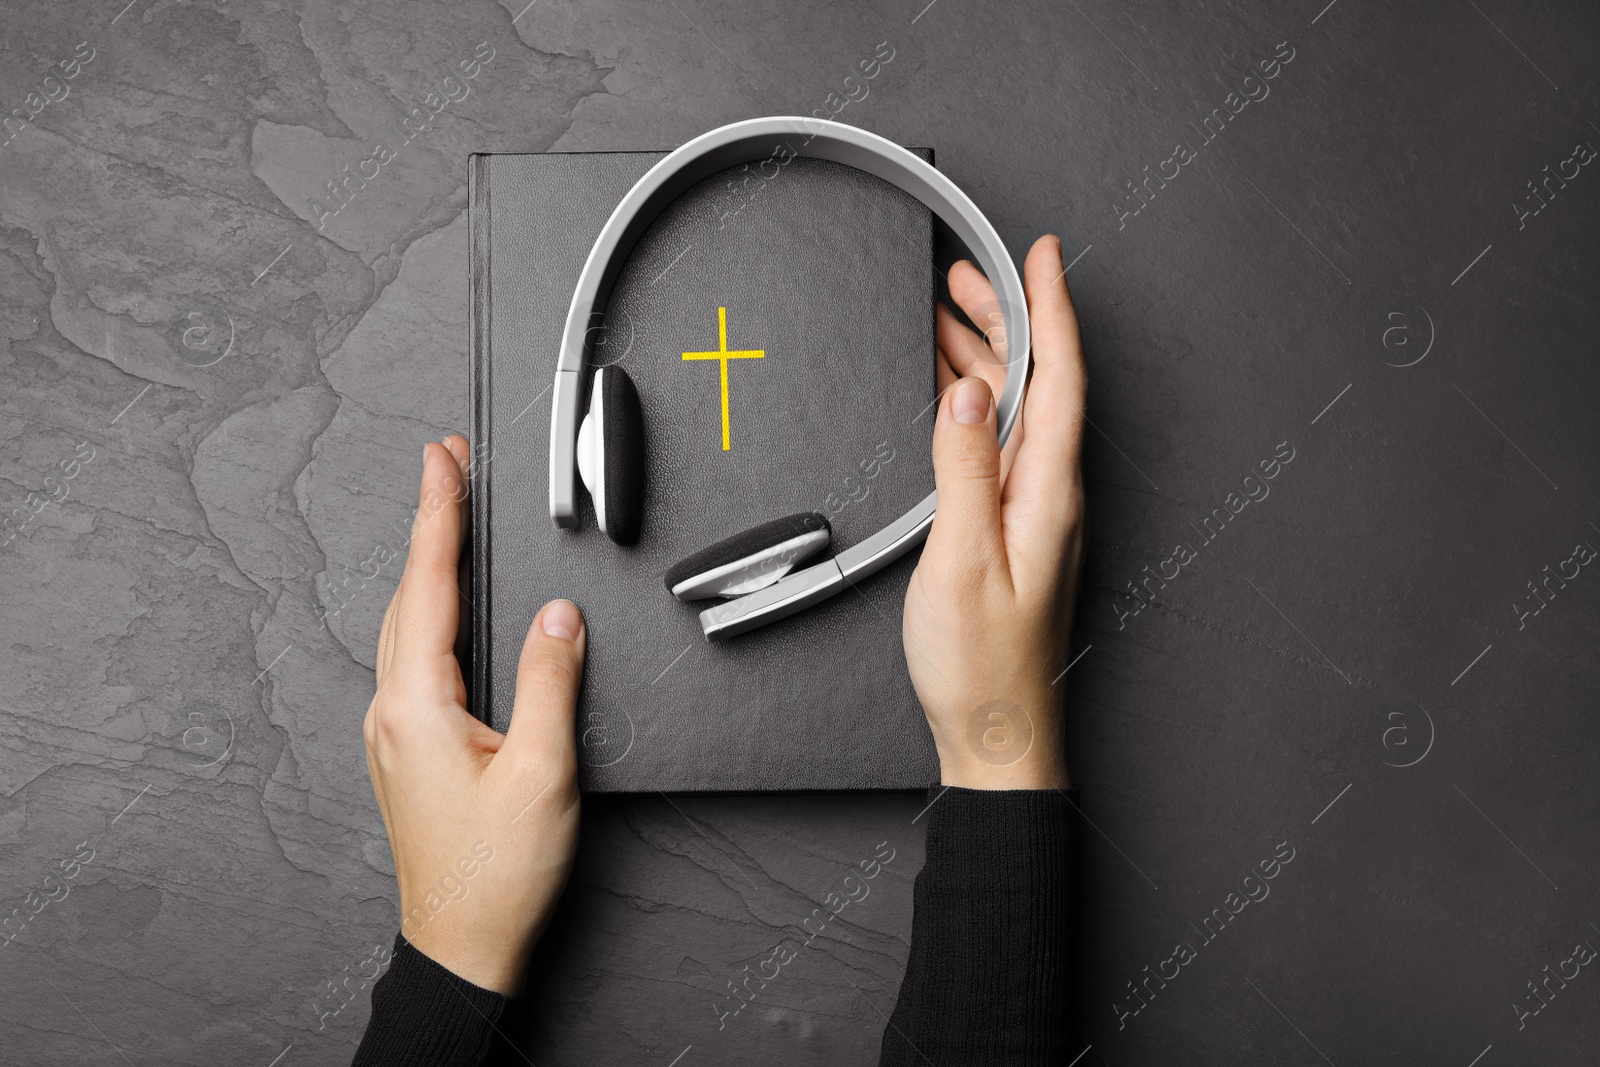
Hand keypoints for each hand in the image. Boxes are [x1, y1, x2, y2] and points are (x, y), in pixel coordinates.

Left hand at [364, 435, 584, 993]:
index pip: (429, 586)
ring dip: (428, 565)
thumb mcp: (543, 771)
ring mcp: (395, 732)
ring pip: (407, 625)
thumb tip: (558, 615)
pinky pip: (414, 657)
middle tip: (447, 467)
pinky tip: (446, 607)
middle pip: (409, 595)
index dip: (437, 515)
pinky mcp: (409, 749)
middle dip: (429, 524)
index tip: (442, 460)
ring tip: (448, 518)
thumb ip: (551, 682)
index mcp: (417, 706)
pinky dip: (431, 609)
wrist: (461, 945)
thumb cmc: (496, 874)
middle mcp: (392, 712)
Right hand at [903, 236, 1086, 788]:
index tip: (1040, 255)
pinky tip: (950, 394)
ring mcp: (1034, 511)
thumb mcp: (962, 560)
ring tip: (944, 316)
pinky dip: (973, 406)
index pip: (1060, 378)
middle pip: (1038, 384)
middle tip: (962, 274)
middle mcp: (1051, 493)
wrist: (996, 732)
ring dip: (985, 358)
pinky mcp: (1013, 529)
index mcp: (1049, 491)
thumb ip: (965, 471)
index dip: (1051, 309)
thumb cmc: (982, 664)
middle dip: (1005, 319)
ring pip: (1016, 411)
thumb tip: (970, 394)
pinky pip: (999, 445)